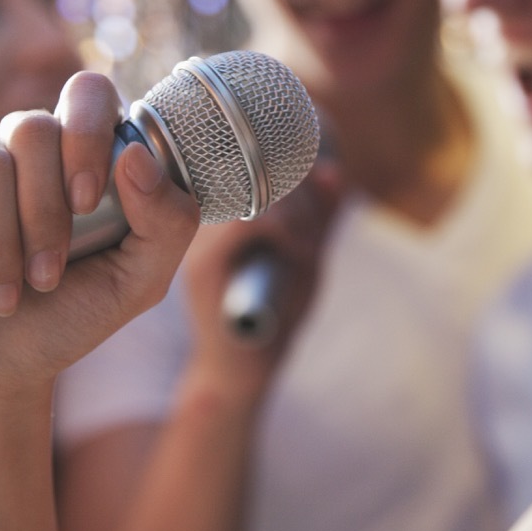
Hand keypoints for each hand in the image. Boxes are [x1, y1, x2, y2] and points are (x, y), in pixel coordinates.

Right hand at [0, 71, 200, 404]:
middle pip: (34, 130)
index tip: (87, 205)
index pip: (89, 93)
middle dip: (44, 215)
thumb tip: (136, 156)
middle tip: (46, 278)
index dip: (89, 135)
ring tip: (5, 299)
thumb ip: (167, 223)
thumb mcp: (137, 283)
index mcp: (81, 152)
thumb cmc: (66, 318)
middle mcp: (20, 143)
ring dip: (0, 243)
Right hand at [180, 158, 342, 404]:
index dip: (294, 165)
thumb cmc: (275, 313)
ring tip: (309, 247)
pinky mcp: (202, 268)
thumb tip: (333, 172)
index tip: (320, 189)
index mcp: (226, 211)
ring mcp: (198, 242)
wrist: (242, 370)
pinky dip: (287, 232)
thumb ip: (320, 216)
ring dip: (300, 215)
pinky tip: (302, 255)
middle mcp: (205, 220)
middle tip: (314, 230)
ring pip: (257, 192)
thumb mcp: (308, 255)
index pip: (252, 160)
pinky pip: (249, 222)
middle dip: (302, 193)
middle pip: (257, 169)